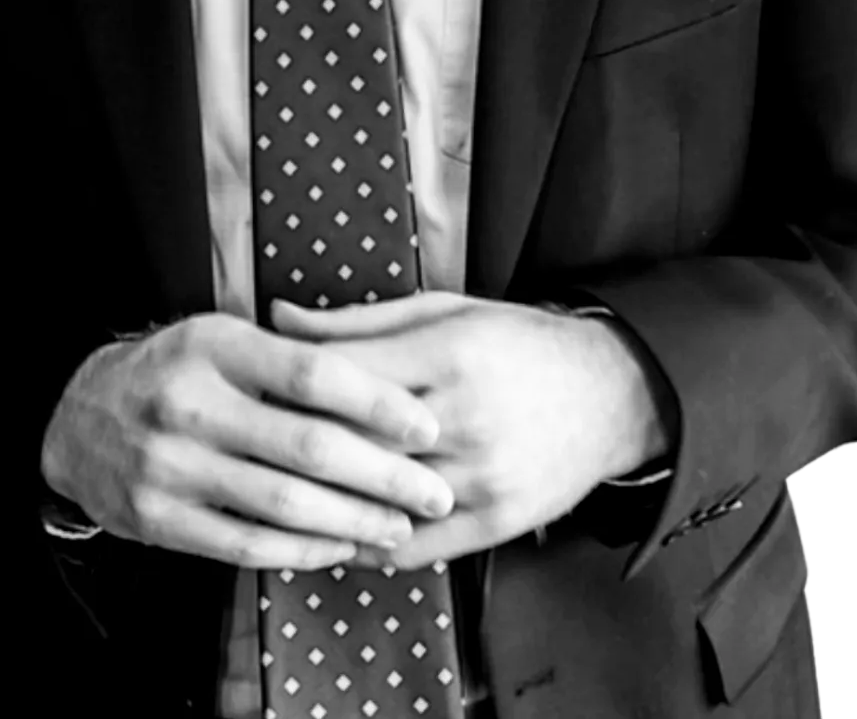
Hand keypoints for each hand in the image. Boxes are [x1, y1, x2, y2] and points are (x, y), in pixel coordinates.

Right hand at [39, 311, 455, 571]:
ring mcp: (171, 467)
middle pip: (307, 447)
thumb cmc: (177, 370)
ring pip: (283, 505)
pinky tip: (341, 546)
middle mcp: (191, 404)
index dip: (377, 402)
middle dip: (383, 475)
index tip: (427, 425)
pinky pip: (247, 545)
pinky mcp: (160, 521)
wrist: (78, 418)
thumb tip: (385, 382)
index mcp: (215, 346)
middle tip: (434, 490)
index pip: (312, 373)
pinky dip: (303, 550)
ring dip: (354, 521)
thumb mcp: (221, 338)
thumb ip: (291, 354)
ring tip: (400, 526)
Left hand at [271, 290, 650, 570]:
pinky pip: (416, 546)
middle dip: (296, 447)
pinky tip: (334, 535)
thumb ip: (358, 320)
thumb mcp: (442, 310)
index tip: (251, 391)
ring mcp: (483, 475)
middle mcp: (465, 416)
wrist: (608, 392)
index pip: (346, 374)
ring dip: (324, 504)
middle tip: (248, 449)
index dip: (289, 385)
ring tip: (274, 498)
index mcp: (448, 352)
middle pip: (356, 441)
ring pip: (380, 499)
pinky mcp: (498, 521)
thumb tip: (278, 318)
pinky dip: (368, 545)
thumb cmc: (514, 341)